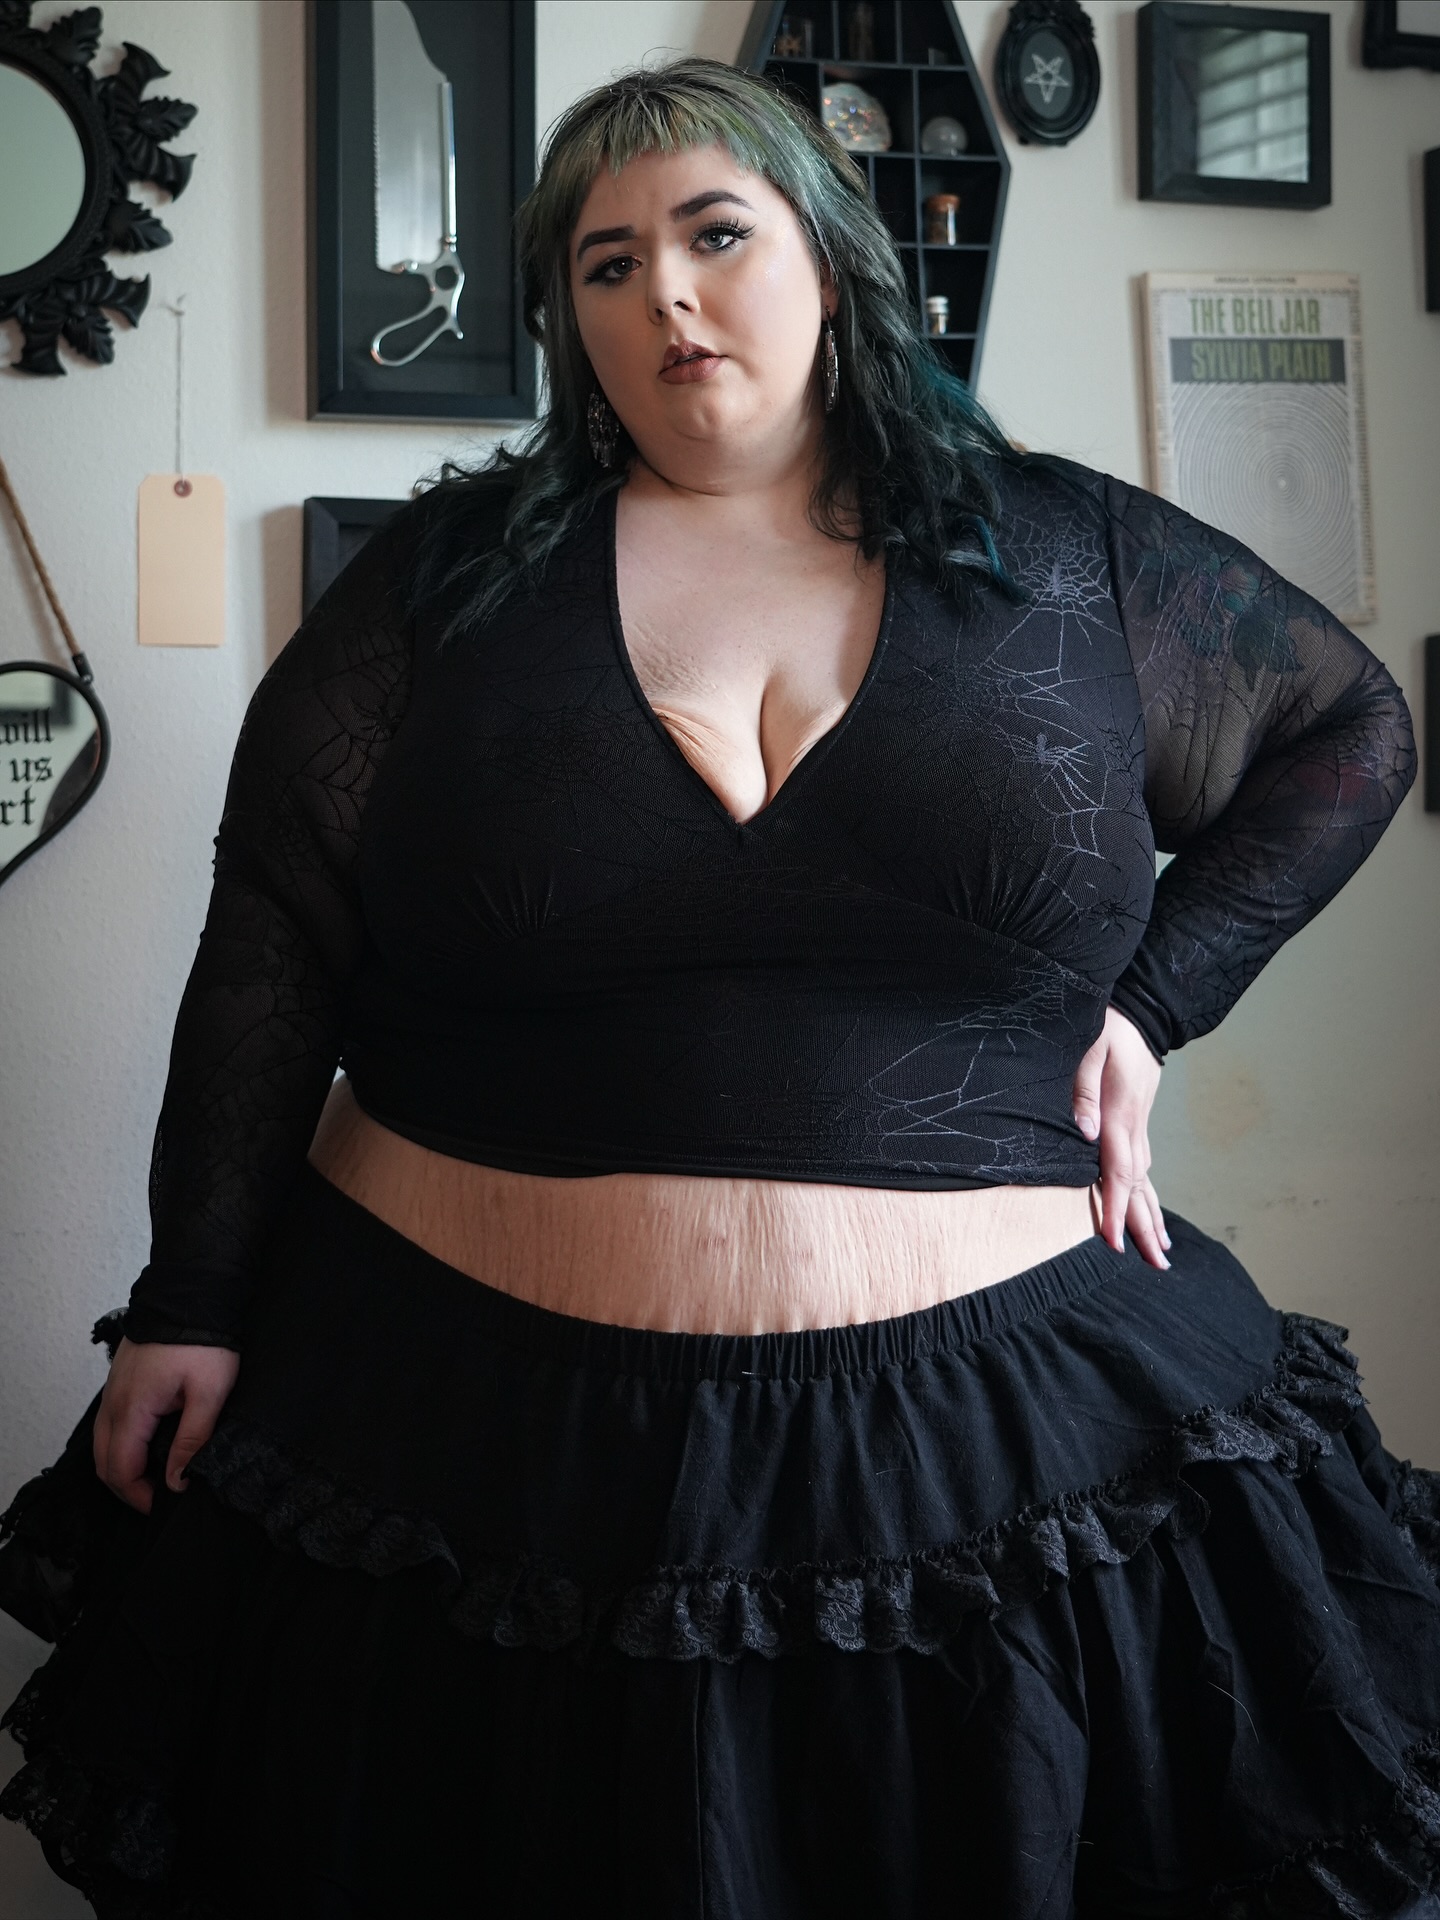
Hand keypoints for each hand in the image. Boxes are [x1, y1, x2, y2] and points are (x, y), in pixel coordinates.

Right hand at [93, 1337, 239, 1513]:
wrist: (191, 1292)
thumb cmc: (203, 1341)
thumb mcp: (209, 1392)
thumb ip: (192, 1439)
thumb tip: (176, 1482)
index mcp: (131, 1410)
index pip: (120, 1470)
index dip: (138, 1496)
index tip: (164, 1504)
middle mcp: (113, 1403)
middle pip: (103, 1462)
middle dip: (126, 1487)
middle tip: (157, 1497)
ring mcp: (113, 1390)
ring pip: (104, 1442)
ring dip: (123, 1465)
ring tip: (155, 1475)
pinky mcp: (121, 1380)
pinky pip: (112, 1422)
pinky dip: (123, 1443)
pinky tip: (151, 1444)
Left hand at [1072, 1007, 1170, 1269]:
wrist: (1141, 1015)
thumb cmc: (1109, 1030)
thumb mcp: (1090, 1051)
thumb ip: (1083, 1092)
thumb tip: (1085, 1134)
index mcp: (1119, 1116)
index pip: (1117, 1172)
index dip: (1113, 1208)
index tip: (1113, 1241)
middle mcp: (1133, 1128)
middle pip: (1138, 1186)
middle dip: (1142, 1227)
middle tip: (1155, 1265)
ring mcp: (1140, 1128)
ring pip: (1145, 1181)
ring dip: (1151, 1217)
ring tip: (1160, 1252)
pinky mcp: (1138, 1124)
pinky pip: (1145, 1168)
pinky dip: (1147, 1195)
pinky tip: (1151, 1212)